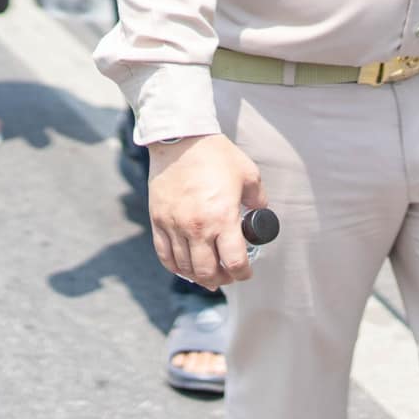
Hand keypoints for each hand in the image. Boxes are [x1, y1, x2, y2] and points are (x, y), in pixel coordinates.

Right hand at [148, 134, 265, 289]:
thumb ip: (258, 198)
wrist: (180, 139)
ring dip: (199, 277)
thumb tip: (260, 213)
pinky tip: (185, 268)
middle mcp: (197, 226)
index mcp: (222, 217)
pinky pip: (164, 255)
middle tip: (228, 276)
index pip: (234, 261)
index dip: (243, 273)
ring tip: (208, 275)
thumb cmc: (216, 155)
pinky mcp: (158, 220)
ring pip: (185, 267)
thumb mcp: (248, 174)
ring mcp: (174, 225)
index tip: (246, 273)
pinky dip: (176, 267)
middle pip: (207, 272)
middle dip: (221, 279)